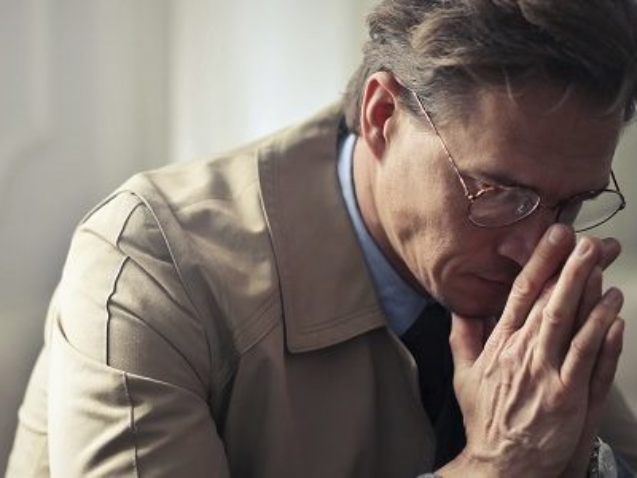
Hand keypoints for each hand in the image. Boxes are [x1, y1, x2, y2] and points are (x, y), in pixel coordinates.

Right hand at [440, 225, 624, 476]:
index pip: (520, 295)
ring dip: (590, 295)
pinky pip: (589, 360)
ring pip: (571, 326)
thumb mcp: (463, 375)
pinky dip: (603, 335)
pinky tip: (613, 315)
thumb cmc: (487, 419)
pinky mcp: (569, 398)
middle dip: (570, 269)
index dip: (540, 264)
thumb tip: (461, 308)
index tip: (554, 240)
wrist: (501, 464)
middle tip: (588, 243)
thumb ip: (463, 337)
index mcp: (499, 345)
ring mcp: (547, 376)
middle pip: (550, 303)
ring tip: (605, 270)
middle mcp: (522, 355)